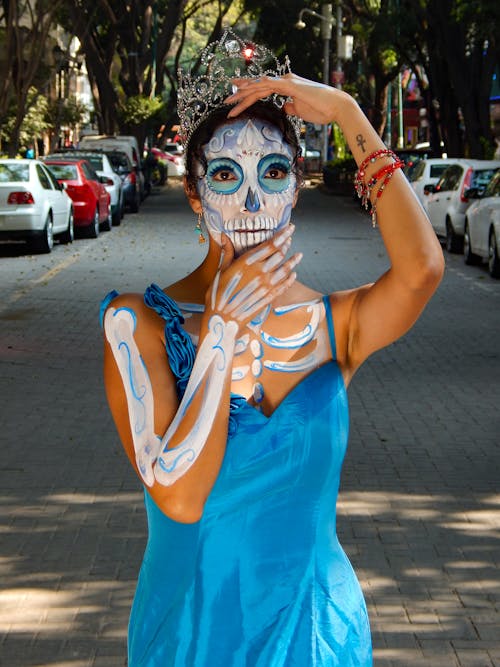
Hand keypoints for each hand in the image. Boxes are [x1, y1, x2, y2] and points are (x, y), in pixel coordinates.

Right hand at [207, 225, 301, 329]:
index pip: (270, 245)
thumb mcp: (220, 271)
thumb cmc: (218, 295)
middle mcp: (259, 272)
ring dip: (293, 261)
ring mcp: (266, 285)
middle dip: (286, 244)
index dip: (281, 235)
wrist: (223, 319)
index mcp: (247, 262)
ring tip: (299, 254)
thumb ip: (227, 253)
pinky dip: (291, 278)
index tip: (289, 228)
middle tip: (290, 238)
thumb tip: (224, 236)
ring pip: (285, 269)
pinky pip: (285, 285)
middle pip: (279, 254)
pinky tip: (294, 274)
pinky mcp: (269, 297)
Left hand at [225, 73, 345, 125]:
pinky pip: (270, 84)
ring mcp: (287, 81)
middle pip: (257, 87)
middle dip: (240, 94)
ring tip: (230, 101)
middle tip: (225, 101)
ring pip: (260, 86)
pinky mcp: (291, 86)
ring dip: (244, 93)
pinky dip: (257, 86)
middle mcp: (285, 80)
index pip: (262, 89)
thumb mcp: (300, 111)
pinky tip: (247, 88)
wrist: (336, 108)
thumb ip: (291, 107)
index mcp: (286, 86)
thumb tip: (284, 108)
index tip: (234, 96)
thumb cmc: (321, 110)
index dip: (247, 92)